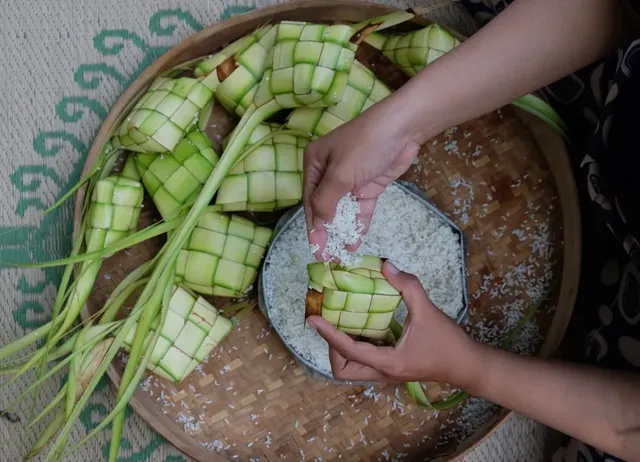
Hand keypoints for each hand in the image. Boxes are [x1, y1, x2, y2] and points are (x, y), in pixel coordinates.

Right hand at [303, 96, 422, 260]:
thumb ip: (326, 202)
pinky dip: (358, 226)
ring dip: (342, 232)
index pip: (310, 201)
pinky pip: (360, 210)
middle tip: (327, 258)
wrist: (403, 127)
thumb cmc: (365, 145)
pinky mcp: (369, 185)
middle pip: (325, 208)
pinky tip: (354, 243)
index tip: (315, 249)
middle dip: (326, 233)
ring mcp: (350, 179)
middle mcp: (329, 172)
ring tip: (340, 255)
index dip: (313, 227)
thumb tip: (317, 226)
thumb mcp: (340, 174)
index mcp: (315, 163)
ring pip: (343, 211)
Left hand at [307, 261, 477, 384]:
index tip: (312, 319)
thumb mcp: (428, 311)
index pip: (348, 350)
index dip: (328, 334)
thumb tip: (386, 265)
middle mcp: (382, 372)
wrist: (468, 365)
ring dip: (343, 348)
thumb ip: (408, 286)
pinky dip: (356, 345)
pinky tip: (362, 324)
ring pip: (352, 368)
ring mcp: (387, 373)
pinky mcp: (392, 368)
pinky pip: (364, 361)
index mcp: (387, 362)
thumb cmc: (448, 343)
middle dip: (332, 348)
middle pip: (343, 370)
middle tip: (332, 324)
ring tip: (343, 322)